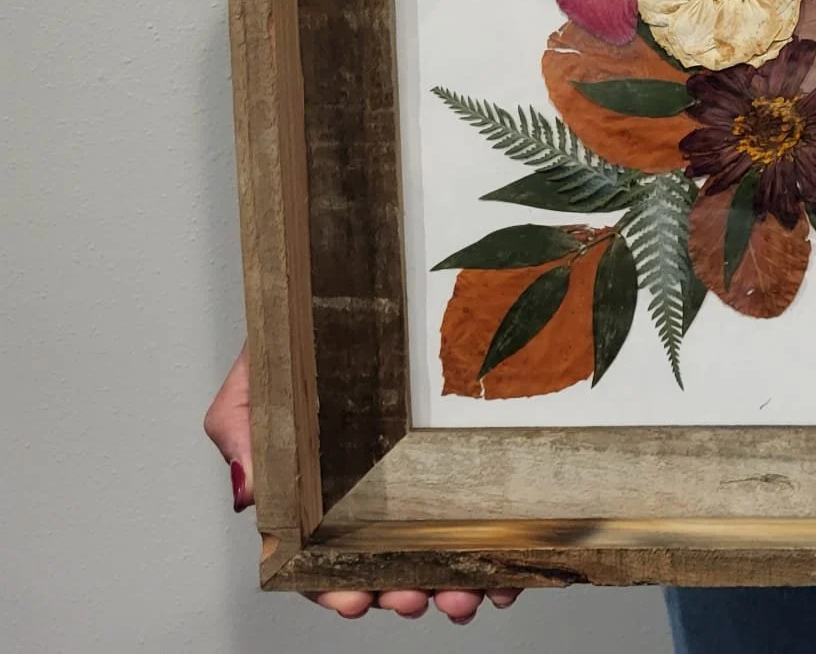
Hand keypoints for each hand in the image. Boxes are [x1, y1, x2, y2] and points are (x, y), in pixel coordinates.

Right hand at [205, 344, 521, 621]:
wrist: (357, 281)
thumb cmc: (307, 336)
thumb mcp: (257, 380)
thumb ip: (239, 433)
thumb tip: (249, 495)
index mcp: (320, 490)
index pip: (322, 557)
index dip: (336, 588)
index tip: (355, 601)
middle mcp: (375, 491)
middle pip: (387, 564)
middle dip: (402, 592)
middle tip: (417, 597)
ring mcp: (425, 478)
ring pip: (440, 551)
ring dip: (453, 587)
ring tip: (464, 594)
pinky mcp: (471, 459)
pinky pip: (490, 517)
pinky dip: (499, 556)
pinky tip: (509, 573)